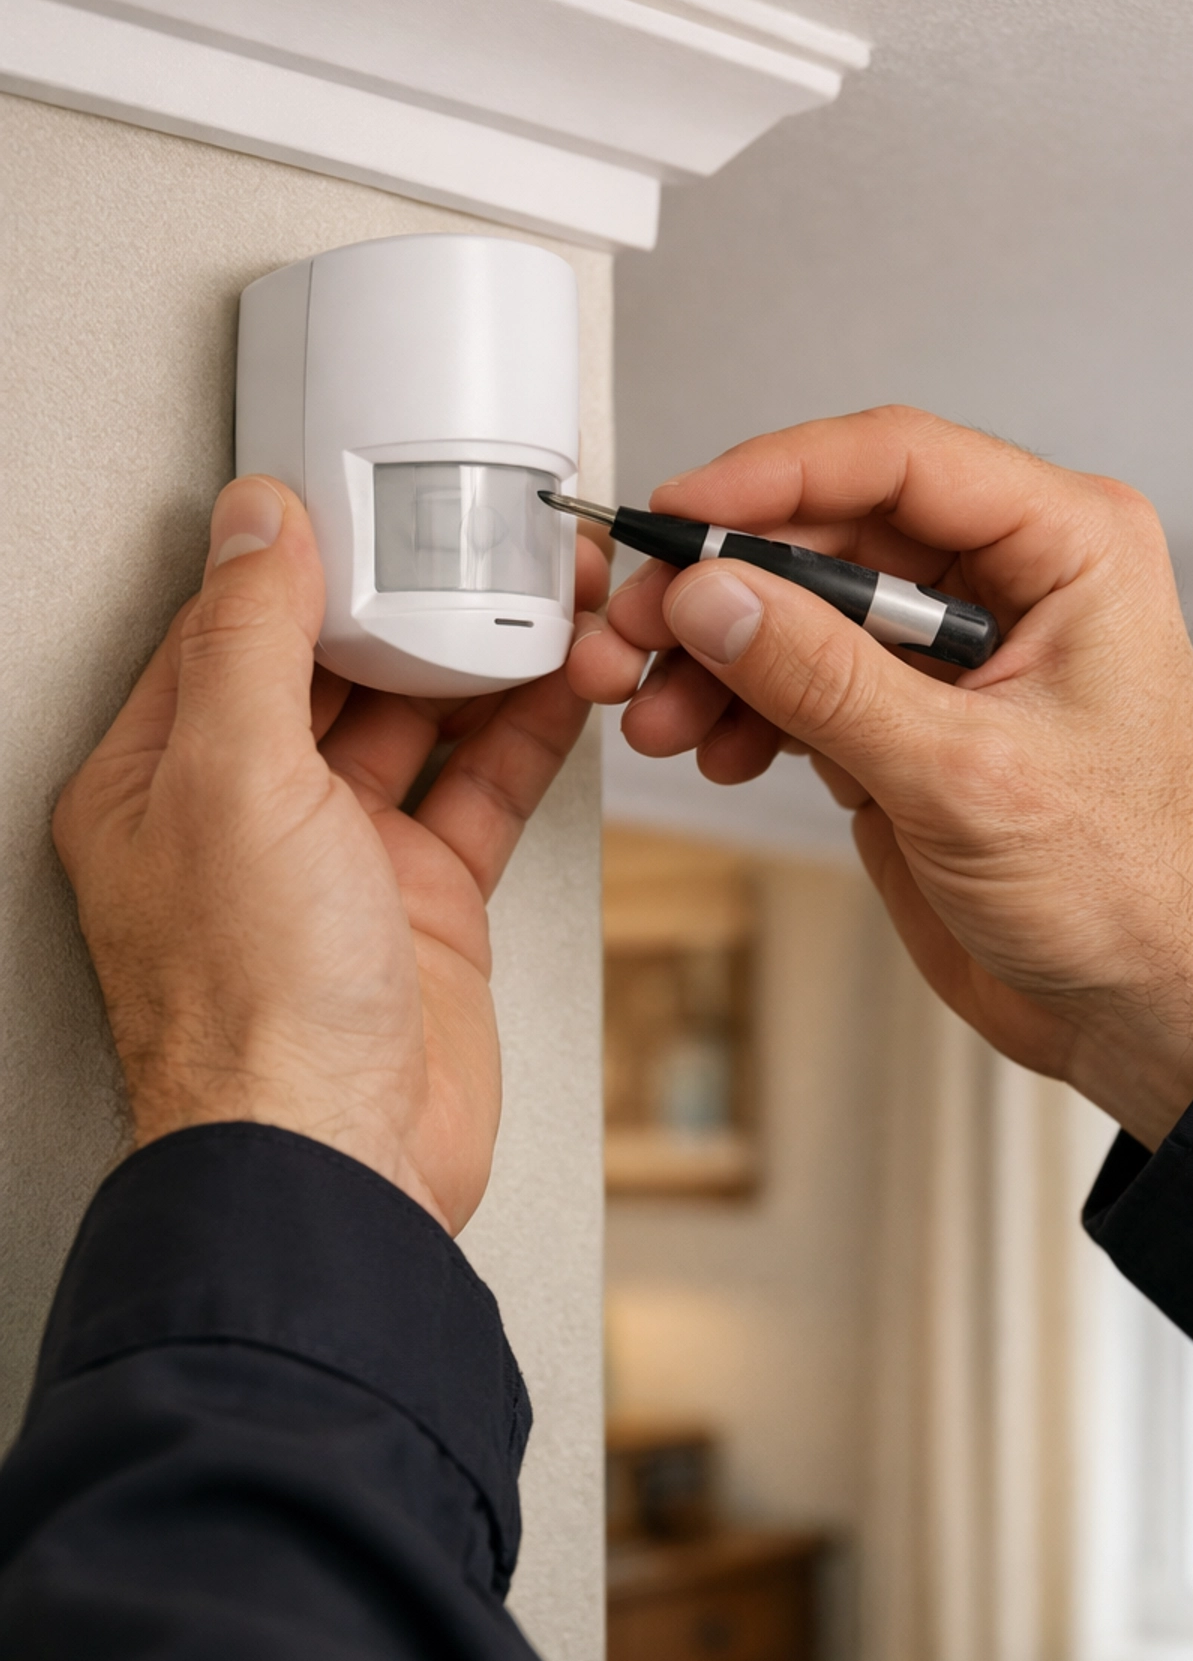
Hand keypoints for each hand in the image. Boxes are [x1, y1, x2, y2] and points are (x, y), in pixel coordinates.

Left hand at [54, 477, 606, 1231]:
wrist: (339, 1160)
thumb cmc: (254, 1008)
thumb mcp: (235, 779)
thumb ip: (251, 639)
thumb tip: (254, 520)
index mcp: (160, 780)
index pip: (229, 631)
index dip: (303, 561)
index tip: (372, 500)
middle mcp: (243, 816)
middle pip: (332, 671)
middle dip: (409, 604)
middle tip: (482, 542)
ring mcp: (338, 864)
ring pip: (417, 726)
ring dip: (480, 662)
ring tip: (545, 599)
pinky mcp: (422, 908)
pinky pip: (479, 795)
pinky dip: (525, 738)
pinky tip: (564, 690)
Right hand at [568, 408, 1192, 1148]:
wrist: (1146, 1006)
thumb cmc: (1130, 888)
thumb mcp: (964, 775)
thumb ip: (827, 680)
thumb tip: (721, 598)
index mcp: (1068, 548)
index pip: (898, 462)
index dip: (775, 477)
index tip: (682, 517)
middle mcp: (1014, 582)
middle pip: (834, 536)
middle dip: (728, 587)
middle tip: (640, 630)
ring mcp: (959, 653)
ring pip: (807, 613)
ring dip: (723, 660)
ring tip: (661, 712)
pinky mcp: (917, 721)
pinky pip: (809, 684)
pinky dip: (751, 712)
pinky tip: (719, 748)